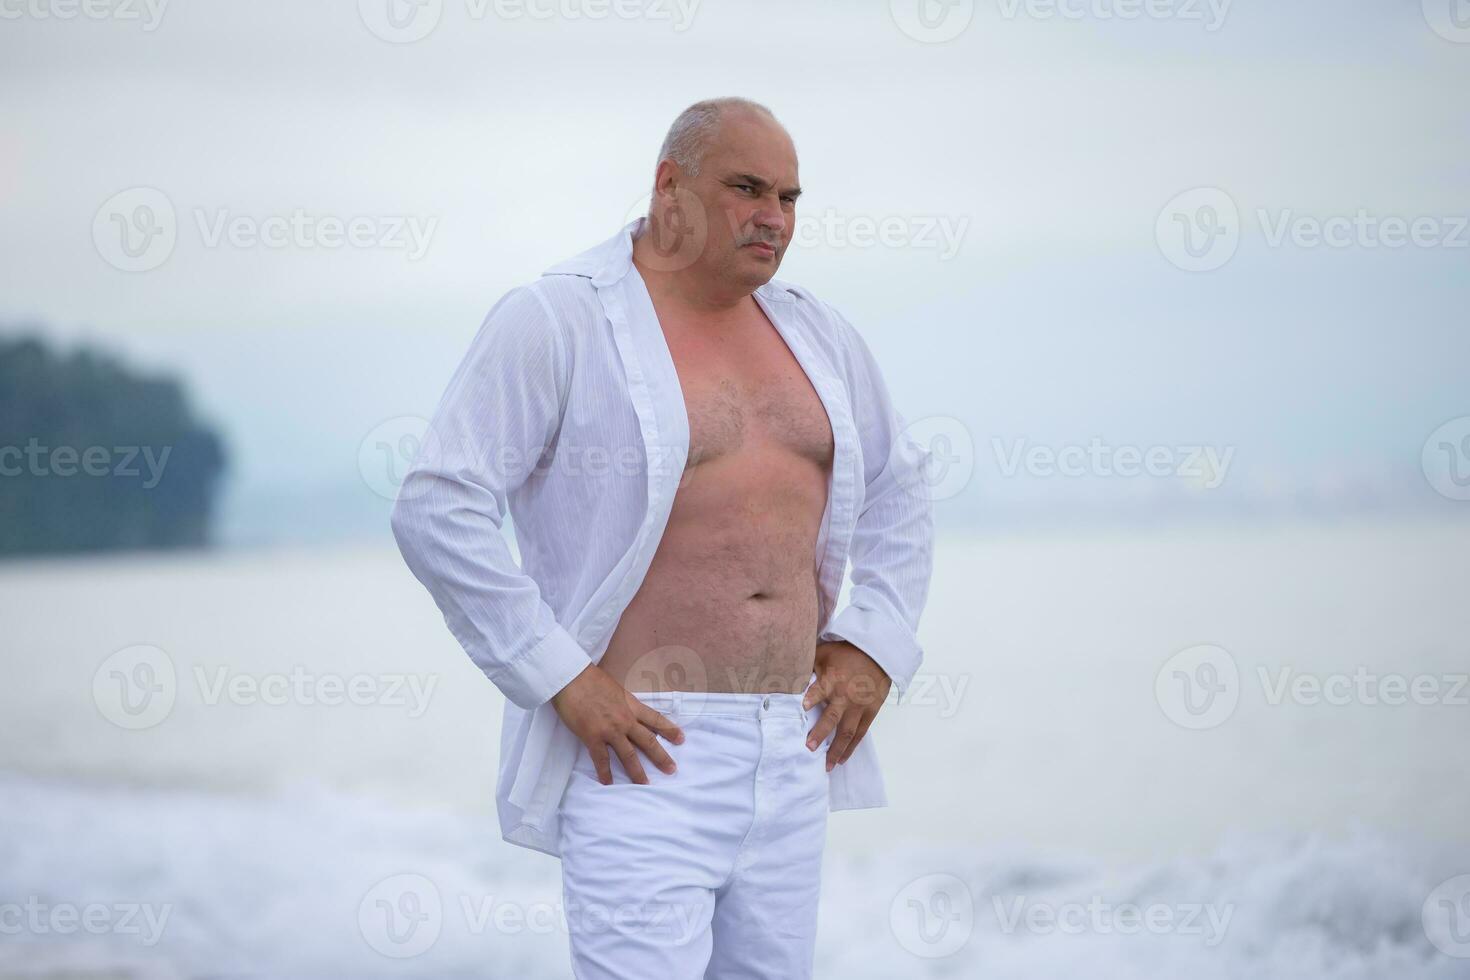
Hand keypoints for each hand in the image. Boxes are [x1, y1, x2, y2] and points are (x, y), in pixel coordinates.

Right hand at [550, 664, 683, 784]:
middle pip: (647, 741)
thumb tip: (626, 711)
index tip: (681, 738)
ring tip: (645, 784)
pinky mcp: (593, 737)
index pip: (655, 719)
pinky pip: (602, 759)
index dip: (669, 729)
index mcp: (631, 705)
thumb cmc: (590, 679)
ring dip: (637, 772)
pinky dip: (605, 772)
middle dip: (661, 756)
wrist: (571, 678)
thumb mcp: (615, 689)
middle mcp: (625, 719)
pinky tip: (608, 783)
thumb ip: (623, 703)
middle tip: (672, 769)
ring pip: (628, 755)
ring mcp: (610, 730)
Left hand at [802, 641, 891, 771]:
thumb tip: (784, 670)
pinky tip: (841, 759)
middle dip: (821, 733)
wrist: (876, 654)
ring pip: (847, 732)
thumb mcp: (824, 653)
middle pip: (833, 717)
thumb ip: (807, 664)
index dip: (811, 699)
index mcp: (833, 680)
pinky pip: (860, 734)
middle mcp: (846, 696)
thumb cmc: (846, 653)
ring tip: (826, 765)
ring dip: (836, 750)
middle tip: (809, 748)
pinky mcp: (870, 712)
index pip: (819, 690)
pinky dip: (851, 748)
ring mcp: (859, 706)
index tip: (802, 708)